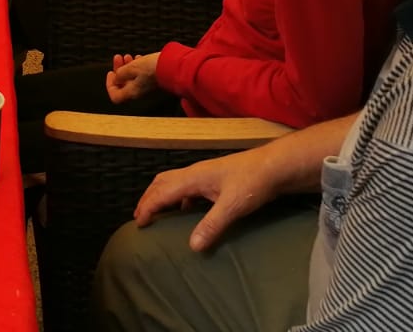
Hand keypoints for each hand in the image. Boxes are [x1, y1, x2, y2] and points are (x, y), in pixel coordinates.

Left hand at [106, 53, 158, 102]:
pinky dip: (136, 66)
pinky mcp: (151, 79)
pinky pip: (140, 74)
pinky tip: (138, 58)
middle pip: (122, 84)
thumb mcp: (132, 68)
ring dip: (127, 66)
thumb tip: (116, 77)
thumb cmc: (152, 68)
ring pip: (131, 77)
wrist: (171, 66)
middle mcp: (138, 91)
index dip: (110, 85)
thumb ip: (121, 73)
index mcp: (132, 92)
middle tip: (119, 58)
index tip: (111, 72)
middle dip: (118, 70)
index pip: (115, 96)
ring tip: (127, 56)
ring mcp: (145, 85)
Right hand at [134, 151, 279, 250]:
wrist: (274, 165)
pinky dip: (177, 197)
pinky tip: (186, 211)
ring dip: (161, 195)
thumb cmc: (253, 183)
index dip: (148, 207)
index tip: (138, 224)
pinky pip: (187, 186)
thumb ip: (211, 225)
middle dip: (148, 198)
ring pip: (173, 182)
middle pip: (162, 182)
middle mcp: (194, 173)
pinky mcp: (214, 178)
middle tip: (140, 217)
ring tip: (156, 213)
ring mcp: (205, 174)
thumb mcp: (232, 206)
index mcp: (193, 178)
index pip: (162, 192)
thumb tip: (192, 247)